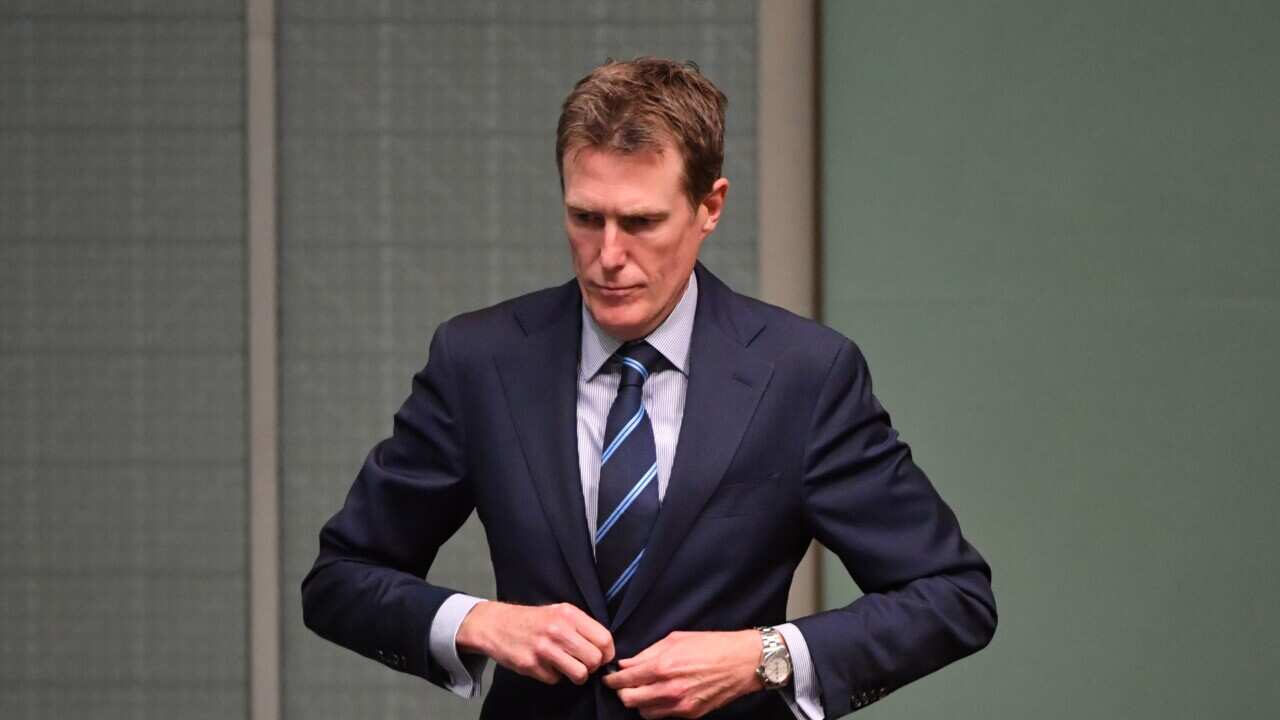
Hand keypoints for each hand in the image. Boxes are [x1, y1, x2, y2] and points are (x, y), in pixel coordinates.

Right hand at [456, 601, 614, 684]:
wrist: (496, 624)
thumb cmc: (533, 620)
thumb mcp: (559, 612)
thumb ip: (581, 626)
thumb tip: (605, 648)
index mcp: (569, 614)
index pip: (604, 639)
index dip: (607, 653)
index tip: (601, 657)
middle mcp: (558, 630)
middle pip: (594, 660)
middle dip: (591, 667)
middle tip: (582, 663)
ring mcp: (544, 648)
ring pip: (579, 674)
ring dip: (576, 675)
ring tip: (566, 667)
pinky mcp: (531, 664)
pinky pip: (555, 680)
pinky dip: (553, 676)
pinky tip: (545, 665)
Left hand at [603, 630, 763, 718]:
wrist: (742, 662)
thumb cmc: (712, 645)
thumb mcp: (676, 639)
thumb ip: (648, 653)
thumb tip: (627, 663)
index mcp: (663, 666)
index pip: (625, 680)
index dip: (612, 681)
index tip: (610, 679)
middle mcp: (669, 689)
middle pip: (629, 701)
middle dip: (622, 693)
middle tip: (624, 685)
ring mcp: (680, 704)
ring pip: (644, 712)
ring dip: (639, 703)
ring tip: (644, 690)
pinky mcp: (690, 714)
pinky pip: (663, 716)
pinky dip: (657, 708)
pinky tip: (662, 695)